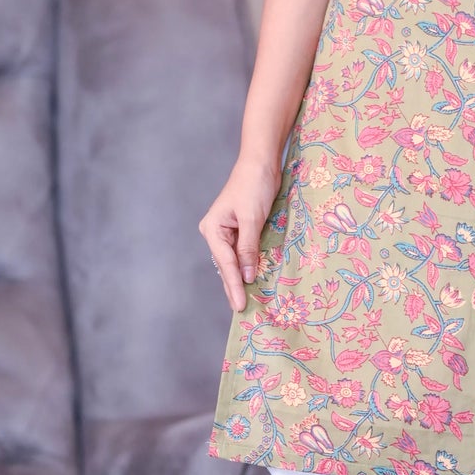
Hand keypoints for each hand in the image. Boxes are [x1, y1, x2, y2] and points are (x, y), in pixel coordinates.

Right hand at [199, 156, 281, 312]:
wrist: (261, 163)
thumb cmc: (253, 186)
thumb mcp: (251, 218)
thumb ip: (249, 248)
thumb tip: (246, 276)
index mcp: (213, 229)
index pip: (225, 263)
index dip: (233, 286)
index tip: (240, 306)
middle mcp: (216, 232)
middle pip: (226, 266)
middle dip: (233, 287)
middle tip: (240, 311)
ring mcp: (227, 231)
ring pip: (233, 261)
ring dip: (239, 279)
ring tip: (244, 301)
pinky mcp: (240, 229)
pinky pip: (242, 253)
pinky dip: (247, 266)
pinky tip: (250, 279)